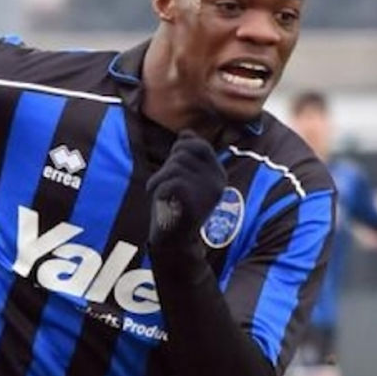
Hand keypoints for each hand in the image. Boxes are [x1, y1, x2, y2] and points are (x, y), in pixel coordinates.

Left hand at [146, 130, 226, 247]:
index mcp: (218, 173)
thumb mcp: (184, 177)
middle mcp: (217, 180)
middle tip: (165, 185)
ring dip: (160, 179)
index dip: (178, 150)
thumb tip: (185, 132)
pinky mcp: (194, 201)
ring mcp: (207, 191)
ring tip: (163, 195)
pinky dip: (158, 189)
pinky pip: (168, 182)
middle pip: (183, 152)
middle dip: (167, 165)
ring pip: (173, 166)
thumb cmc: (175, 207)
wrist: (175, 243)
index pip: (197, 144)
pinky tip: (160, 200)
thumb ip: (187, 156)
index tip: (173, 168)